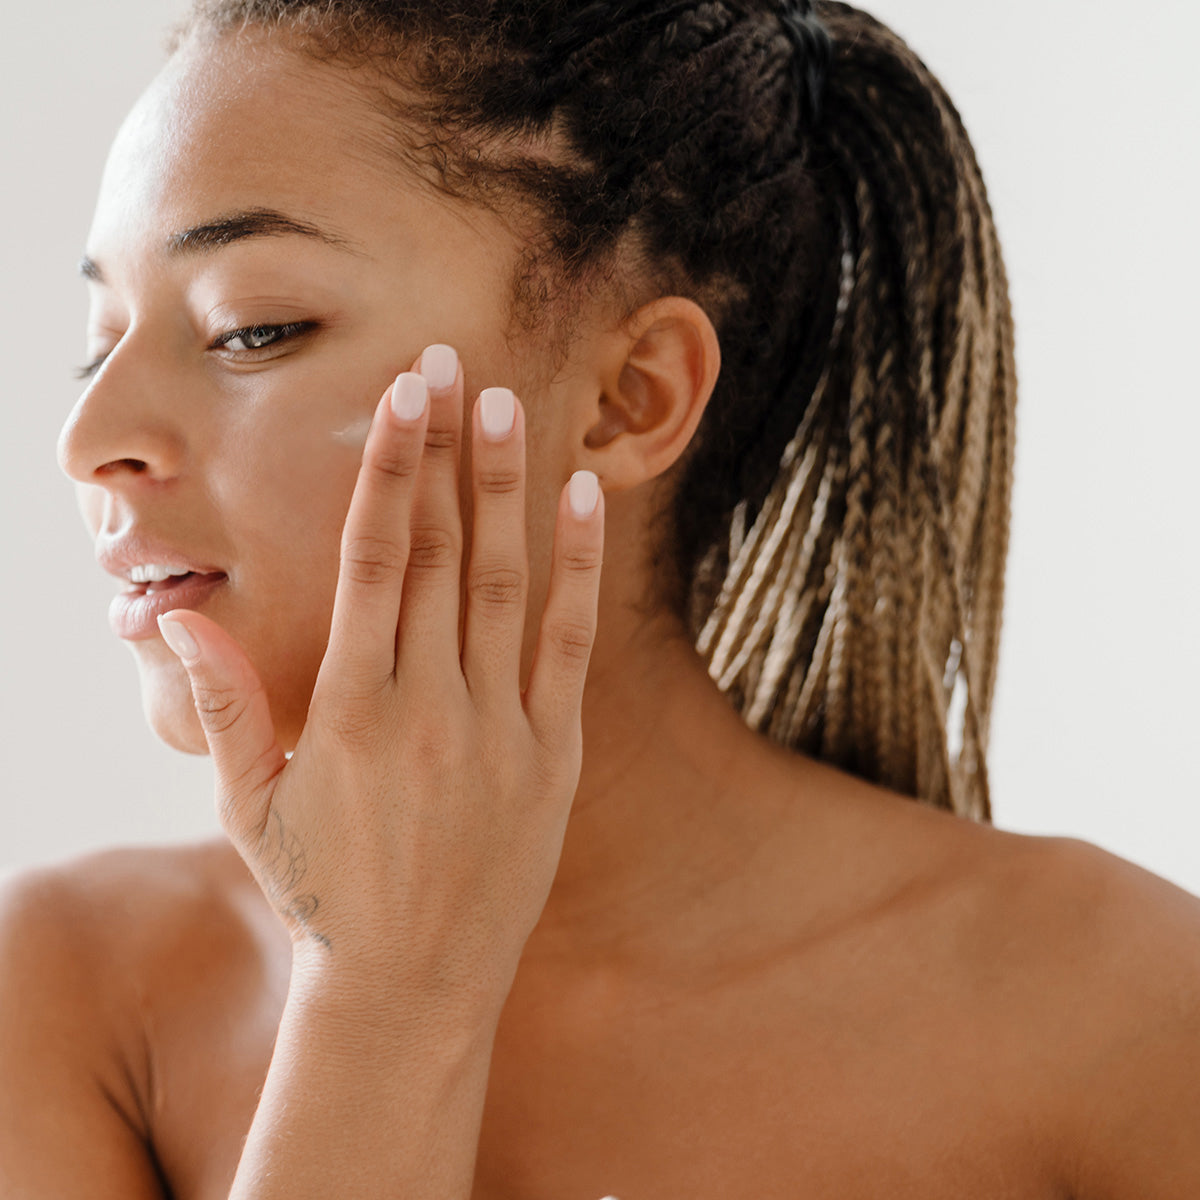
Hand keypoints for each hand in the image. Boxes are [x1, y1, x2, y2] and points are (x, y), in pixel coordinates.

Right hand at [157, 346, 603, 1013]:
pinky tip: (583, 498)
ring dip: (504, 490)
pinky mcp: (553, 755)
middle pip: (434, 553)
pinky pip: (569, 645)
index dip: (385, 471)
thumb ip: (224, 705)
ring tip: (505, 406)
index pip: (369, 562)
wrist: (414, 986)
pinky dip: (577, 570)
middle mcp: (429, 709)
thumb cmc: (324, 892)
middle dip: (440, 452)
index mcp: (350, 712)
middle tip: (447, 363)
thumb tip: (172, 613)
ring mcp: (500, 730)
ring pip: (502, 584)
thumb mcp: (254, 807)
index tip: (397, 398)